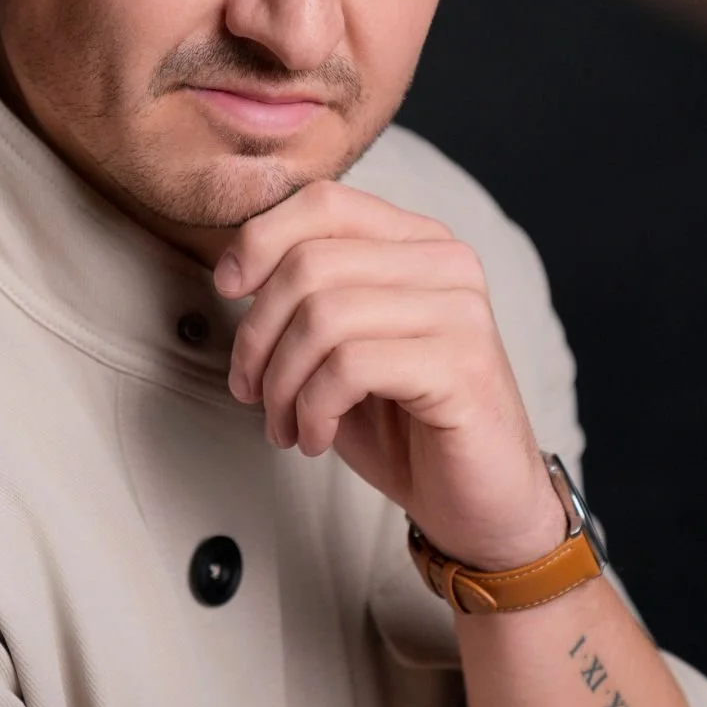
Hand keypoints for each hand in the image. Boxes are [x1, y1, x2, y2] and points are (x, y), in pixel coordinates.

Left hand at [215, 181, 565, 569]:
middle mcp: (446, 263)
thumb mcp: (340, 349)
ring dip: (281, 382)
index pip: (325, 202)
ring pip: (323, 315)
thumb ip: (303, 299)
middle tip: (249, 390)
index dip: (259, 239)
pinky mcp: (463, 366)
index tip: (227, 289)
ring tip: (283, 424)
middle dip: (257, 335)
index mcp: (417, 242)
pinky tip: (315, 437)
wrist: (479, 504)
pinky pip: (350, 366)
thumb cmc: (404, 425)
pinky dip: (313, 408)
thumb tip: (234, 272)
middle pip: (310, 263)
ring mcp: (460, 312)